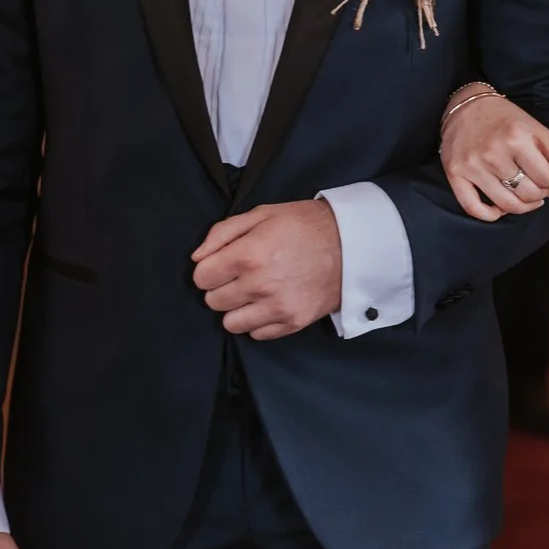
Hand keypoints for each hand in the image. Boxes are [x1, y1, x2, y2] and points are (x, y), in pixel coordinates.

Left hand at [192, 201, 343, 340]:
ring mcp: (277, 307)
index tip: (222, 265)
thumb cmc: (305, 225)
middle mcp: (259, 285)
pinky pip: (257, 334)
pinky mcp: (293, 322)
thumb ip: (222, 233)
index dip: (209, 269)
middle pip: (213, 302)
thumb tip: (197, 258)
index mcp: (248, 255)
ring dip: (237, 309)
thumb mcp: (261, 214)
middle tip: (241, 276)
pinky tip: (270, 302)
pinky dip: (259, 321)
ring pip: (231, 323)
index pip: (201, 278)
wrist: (351, 243)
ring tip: (254, 292)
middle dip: (222, 288)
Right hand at [442, 89, 548, 221]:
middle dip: (540, 194)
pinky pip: (474, 208)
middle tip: (538, 185)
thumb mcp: (539, 132)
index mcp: (517, 138)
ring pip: (507, 205)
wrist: (465, 105)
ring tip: (525, 196)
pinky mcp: (454, 173)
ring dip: (522, 207)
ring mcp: (472, 165)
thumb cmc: (507, 119)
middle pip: (528, 194)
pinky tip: (499, 208)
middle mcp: (493, 152)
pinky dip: (491, 215)